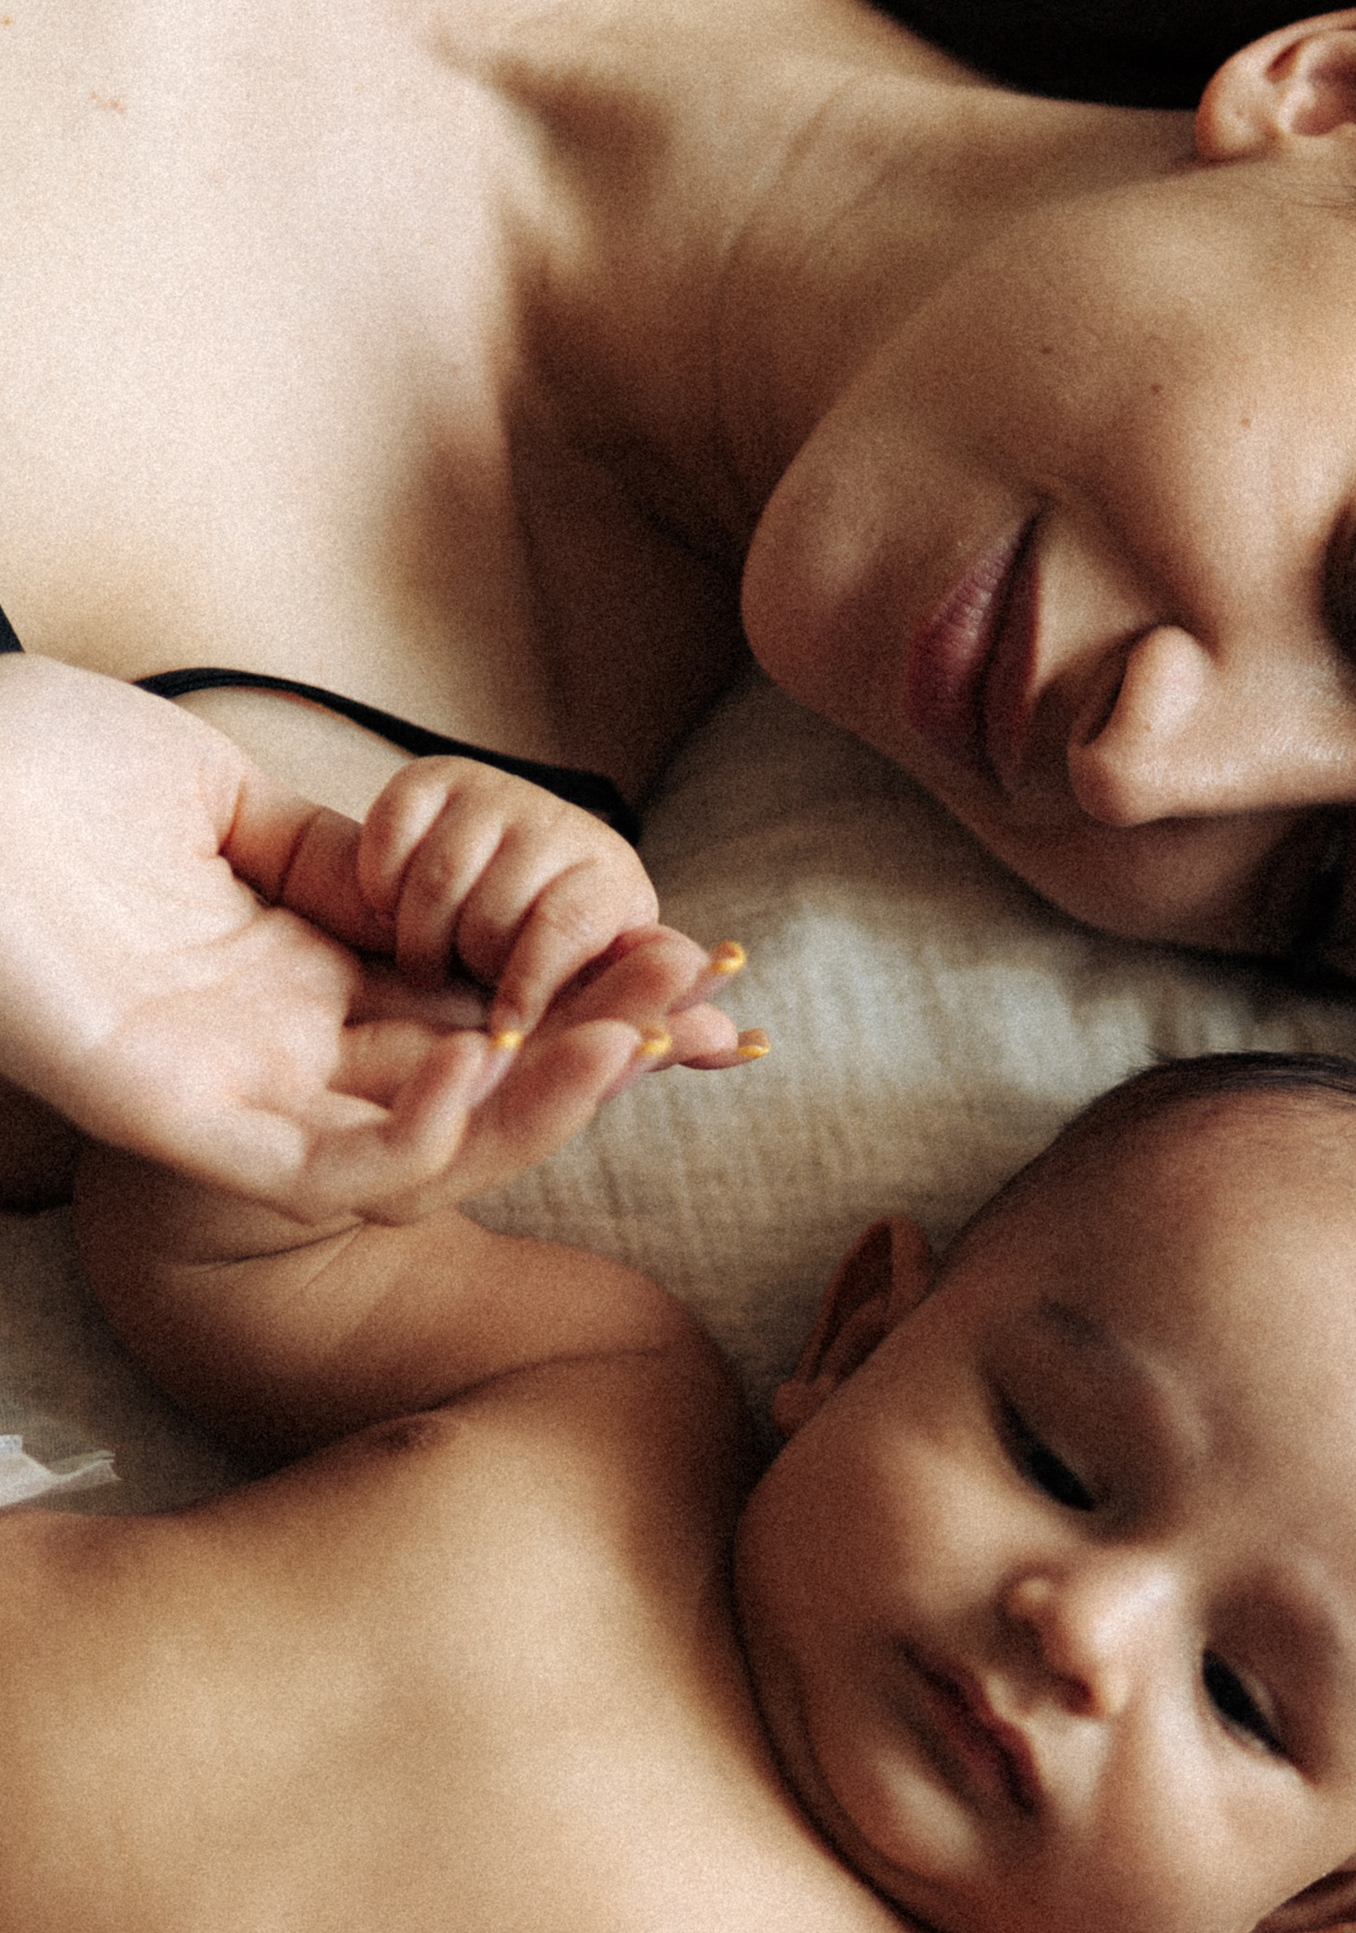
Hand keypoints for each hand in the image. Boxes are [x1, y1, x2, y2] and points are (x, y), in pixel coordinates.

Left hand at [0, 660, 745, 1218]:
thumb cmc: (23, 766)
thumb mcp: (217, 798)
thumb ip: (330, 852)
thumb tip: (426, 872)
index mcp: (289, 978)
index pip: (472, 1008)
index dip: (584, 995)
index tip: (694, 967)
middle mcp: (273, 1051)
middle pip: (476, 1083)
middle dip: (602, 1048)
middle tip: (710, 1003)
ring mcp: (228, 1094)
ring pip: (424, 1146)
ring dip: (542, 1102)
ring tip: (634, 1037)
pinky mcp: (175, 1122)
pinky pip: (324, 1166)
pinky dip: (417, 1141)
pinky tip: (484, 1066)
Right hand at [331, 754, 705, 1049]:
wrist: (485, 877)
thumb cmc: (552, 956)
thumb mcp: (602, 992)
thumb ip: (658, 1019)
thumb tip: (746, 1045)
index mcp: (612, 880)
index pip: (567, 929)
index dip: (529, 984)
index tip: (502, 1034)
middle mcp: (562, 824)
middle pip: (492, 915)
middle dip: (471, 968)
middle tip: (467, 987)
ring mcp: (496, 792)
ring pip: (436, 882)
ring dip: (418, 937)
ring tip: (429, 959)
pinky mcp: (433, 775)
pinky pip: (390, 836)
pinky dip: (380, 885)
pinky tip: (393, 908)